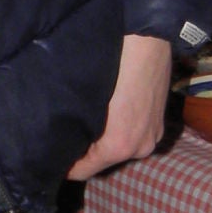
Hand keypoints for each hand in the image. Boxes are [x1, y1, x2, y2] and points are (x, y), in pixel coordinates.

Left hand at [68, 34, 173, 180]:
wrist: (148, 40)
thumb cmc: (113, 65)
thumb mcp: (88, 98)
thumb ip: (77, 126)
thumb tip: (63, 140)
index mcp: (118, 146)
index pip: (82, 171)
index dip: (65, 166)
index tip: (52, 158)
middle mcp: (138, 149)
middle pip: (102, 161)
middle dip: (86, 151)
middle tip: (66, 135)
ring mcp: (152, 136)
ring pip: (119, 148)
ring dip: (104, 140)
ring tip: (87, 122)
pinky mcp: (159, 124)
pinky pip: (134, 136)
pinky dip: (122, 131)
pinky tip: (112, 114)